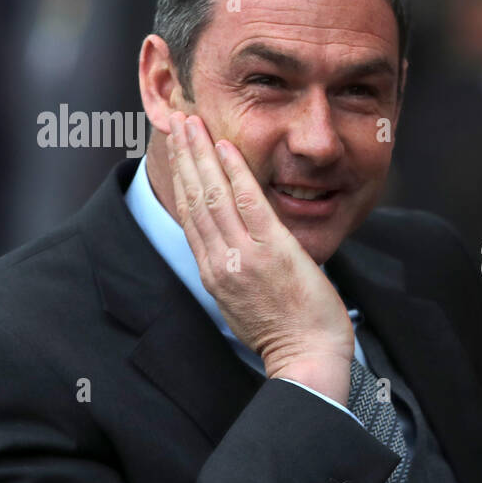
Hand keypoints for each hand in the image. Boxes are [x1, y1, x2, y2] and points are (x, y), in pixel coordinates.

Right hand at [166, 112, 354, 402]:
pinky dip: (235, 172)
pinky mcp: (271, 252)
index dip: (181, 180)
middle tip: (175, 122)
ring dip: (200, 155)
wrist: (306, 360)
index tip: (177, 152)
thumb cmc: (287, 335)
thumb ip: (237, 272)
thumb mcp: (247, 303)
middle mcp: (220, 262)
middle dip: (183, 158)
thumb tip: (238, 249)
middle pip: (193, 199)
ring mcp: (243, 256)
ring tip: (191, 123)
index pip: (191, 217)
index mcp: (213, 274)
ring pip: (213, 196)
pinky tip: (226, 147)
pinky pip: (248, 202)